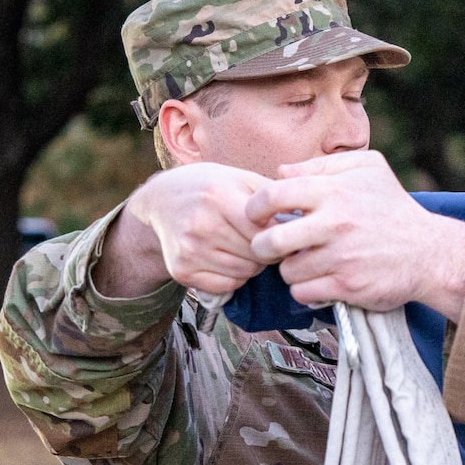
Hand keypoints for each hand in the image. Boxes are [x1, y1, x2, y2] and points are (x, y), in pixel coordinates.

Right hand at [102, 162, 270, 297]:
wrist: (161, 199)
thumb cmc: (210, 187)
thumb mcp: (240, 178)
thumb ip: (273, 197)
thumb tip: (304, 219)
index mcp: (219, 197)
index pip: (265, 233)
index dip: (277, 235)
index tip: (276, 230)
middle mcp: (201, 225)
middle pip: (257, 255)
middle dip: (265, 251)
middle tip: (259, 240)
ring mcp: (189, 251)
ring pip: (245, 272)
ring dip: (252, 264)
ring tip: (242, 247)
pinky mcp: (181, 271)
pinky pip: (227, 285)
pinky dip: (234, 277)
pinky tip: (227, 258)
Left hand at [247, 151, 464, 319]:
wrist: (430, 253)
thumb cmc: (394, 207)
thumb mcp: (368, 169)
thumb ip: (322, 165)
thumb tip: (281, 172)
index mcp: (335, 192)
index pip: (272, 196)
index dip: (255, 207)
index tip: (257, 216)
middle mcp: (336, 224)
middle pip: (270, 240)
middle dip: (262, 246)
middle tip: (270, 247)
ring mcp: (342, 258)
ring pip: (287, 270)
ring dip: (291, 269)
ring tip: (306, 263)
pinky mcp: (348, 287)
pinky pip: (303, 292)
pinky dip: (306, 289)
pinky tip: (319, 280)